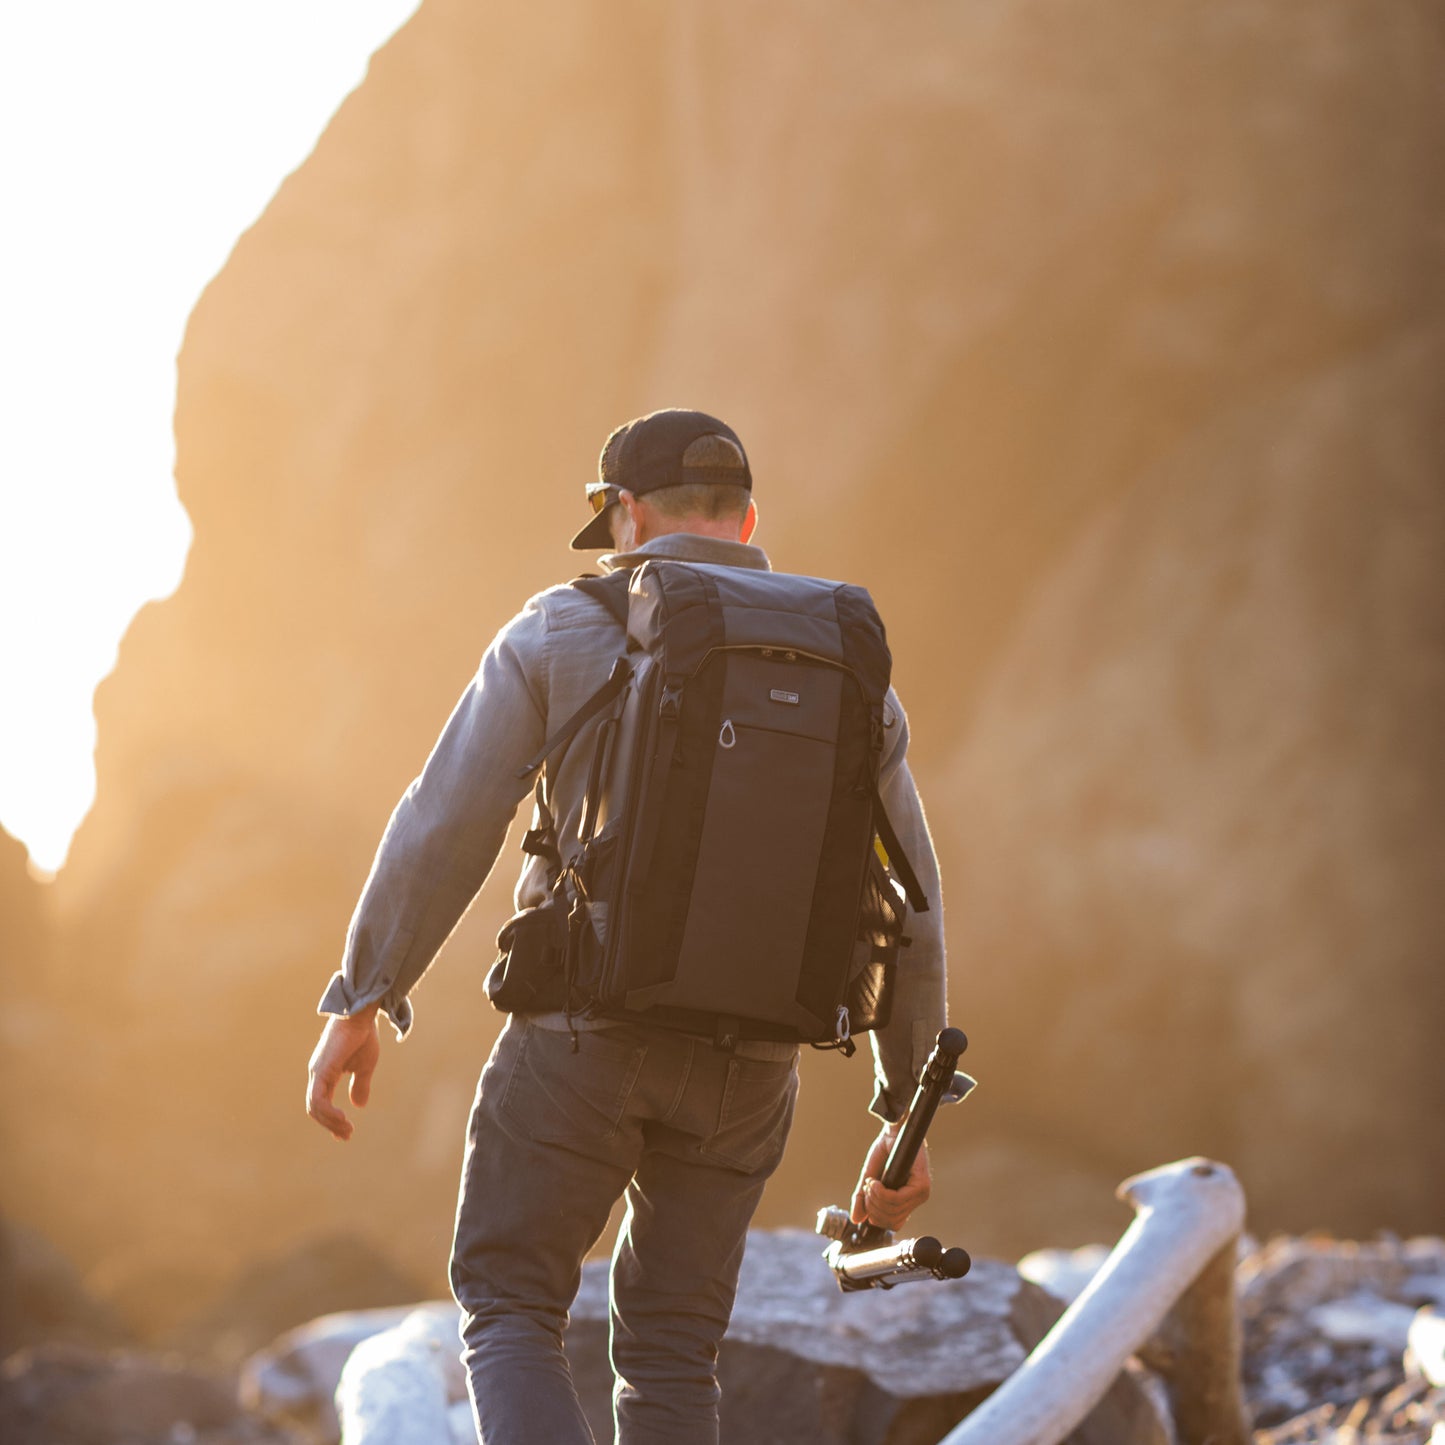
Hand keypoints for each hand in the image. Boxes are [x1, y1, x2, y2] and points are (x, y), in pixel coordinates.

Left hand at [306, 1007, 380, 1141]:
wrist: (361, 1016)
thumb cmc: (363, 1036)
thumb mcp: (365, 1066)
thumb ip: (360, 1085)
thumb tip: (358, 1105)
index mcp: (326, 1073)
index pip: (322, 1102)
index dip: (331, 1120)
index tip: (343, 1134)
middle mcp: (318, 1074)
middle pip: (316, 1108)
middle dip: (330, 1125)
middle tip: (346, 1136)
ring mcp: (317, 1073)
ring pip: (315, 1107)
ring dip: (330, 1123)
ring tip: (346, 1131)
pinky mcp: (321, 1071)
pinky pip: (319, 1100)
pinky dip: (328, 1113)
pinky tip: (342, 1119)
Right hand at [850, 1125, 930, 1230]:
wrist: (894, 1130)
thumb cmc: (885, 1151)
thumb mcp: (870, 1178)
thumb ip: (864, 1198)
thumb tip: (856, 1220)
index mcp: (908, 1200)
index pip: (892, 1224)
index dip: (874, 1214)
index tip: (866, 1195)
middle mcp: (917, 1199)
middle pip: (891, 1220)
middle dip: (872, 1206)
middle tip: (867, 1187)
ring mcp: (921, 1193)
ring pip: (892, 1211)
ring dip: (874, 1198)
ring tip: (870, 1182)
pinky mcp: (921, 1184)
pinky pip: (896, 1199)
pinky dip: (880, 1192)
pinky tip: (875, 1181)